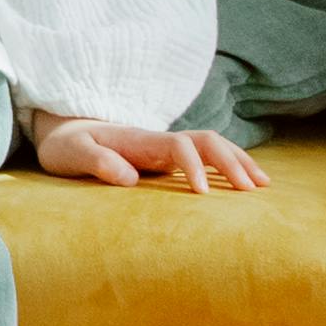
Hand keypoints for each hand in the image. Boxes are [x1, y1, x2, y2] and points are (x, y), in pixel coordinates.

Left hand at [35, 116, 267, 192]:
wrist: (62, 131)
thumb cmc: (65, 145)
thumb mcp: (71, 154)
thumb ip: (97, 162)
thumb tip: (129, 177)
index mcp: (139, 140)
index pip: (179, 146)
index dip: (195, 167)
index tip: (204, 194)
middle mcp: (158, 140)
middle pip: (207, 141)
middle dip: (233, 162)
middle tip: (254, 190)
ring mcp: (165, 147)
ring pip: (212, 145)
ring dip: (238, 160)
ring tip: (263, 184)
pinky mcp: (166, 157)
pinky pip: (205, 156)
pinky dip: (228, 164)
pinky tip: (244, 180)